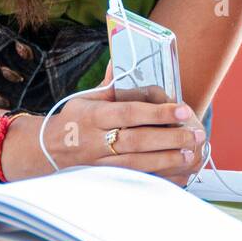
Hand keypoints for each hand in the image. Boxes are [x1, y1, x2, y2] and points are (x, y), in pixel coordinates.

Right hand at [6, 61, 206, 183]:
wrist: (45, 150)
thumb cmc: (73, 120)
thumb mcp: (86, 98)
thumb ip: (110, 84)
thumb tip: (121, 59)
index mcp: (93, 116)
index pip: (130, 113)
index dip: (158, 112)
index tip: (183, 110)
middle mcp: (95, 141)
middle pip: (137, 141)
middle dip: (170, 138)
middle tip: (196, 134)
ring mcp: (99, 164)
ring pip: (137, 164)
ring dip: (167, 160)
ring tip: (191, 154)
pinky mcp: (104, 180)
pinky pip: (134, 181)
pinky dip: (158, 179)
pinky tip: (178, 176)